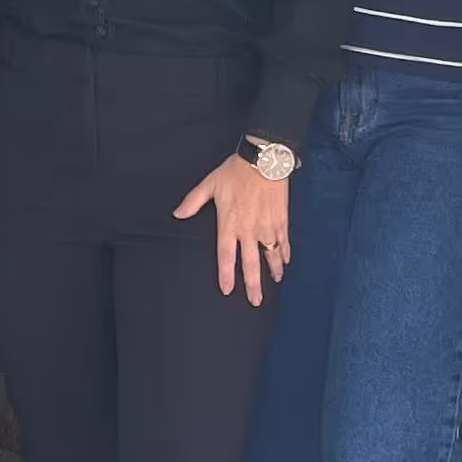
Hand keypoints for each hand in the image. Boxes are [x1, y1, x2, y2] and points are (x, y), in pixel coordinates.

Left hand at [172, 154, 288, 300]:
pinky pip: (284, 242)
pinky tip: (285, 262)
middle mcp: (250, 230)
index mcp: (230, 224)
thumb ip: (193, 201)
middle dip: (253, 285)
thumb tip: (176, 214)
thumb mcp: (210, 184)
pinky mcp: (282, 220)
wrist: (265, 160)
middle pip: (251, 264)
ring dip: (273, 271)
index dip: (226, 275)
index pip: (226, 256)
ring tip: (275, 282)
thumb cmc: (235, 171)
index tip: (227, 290)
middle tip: (254, 301)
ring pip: (271, 256)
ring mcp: (268, 227)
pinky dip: (285, 253)